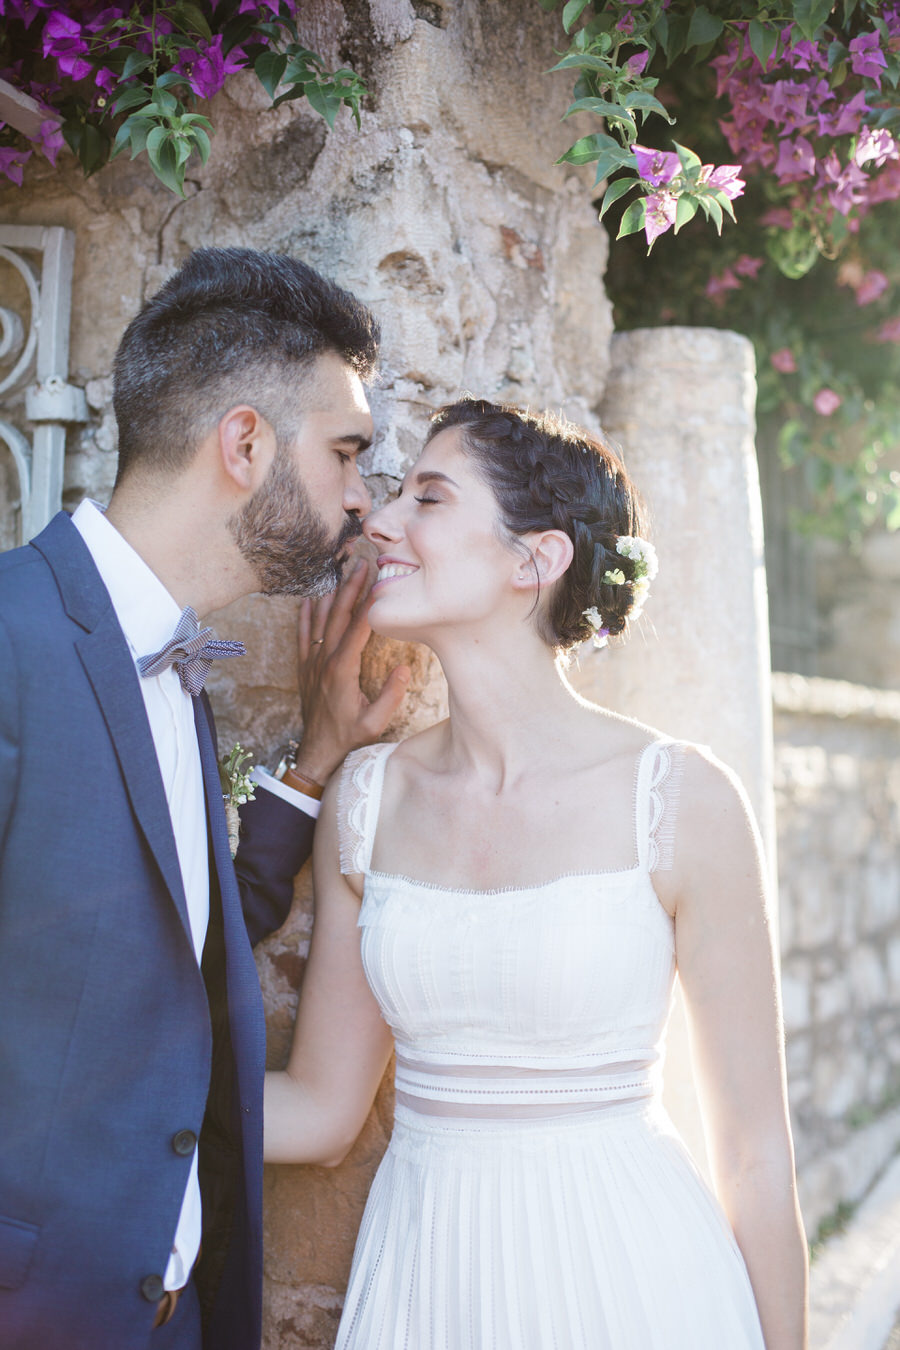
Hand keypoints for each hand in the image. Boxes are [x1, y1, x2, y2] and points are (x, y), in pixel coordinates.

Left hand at [293, 559, 409, 782]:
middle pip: (338, 616)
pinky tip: (310, 599)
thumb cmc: (349, 737)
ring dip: (331, 595)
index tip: (379, 583)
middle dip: (350, 588)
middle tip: (360, 564)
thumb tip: (404, 668)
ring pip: (320, 621)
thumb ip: (391, 696)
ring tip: (340, 572)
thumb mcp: (375, 723)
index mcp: (342, 670)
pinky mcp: (305, 668)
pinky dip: (305, 615)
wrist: (316, 752)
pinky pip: (303, 635)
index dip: (370, 603)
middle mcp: (324, 661)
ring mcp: (312, 663)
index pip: (359, 628)